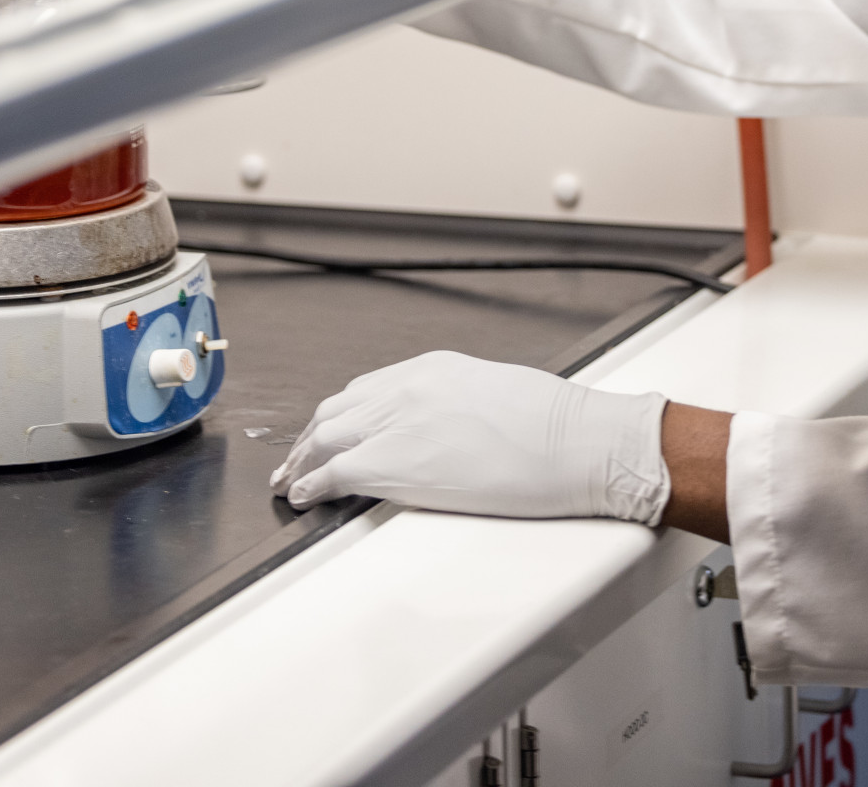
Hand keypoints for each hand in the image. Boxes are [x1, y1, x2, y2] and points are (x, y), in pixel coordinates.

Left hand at [268, 351, 671, 523]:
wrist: (577, 443)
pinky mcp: (395, 464)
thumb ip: (457, 406)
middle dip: (311, 438)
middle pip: (337, 412)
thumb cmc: (557, 426)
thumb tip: (445, 430)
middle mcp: (406, 389)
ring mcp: (397, 423)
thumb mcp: (498, 393)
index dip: (340, 417)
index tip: (329, 432)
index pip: (366, 391)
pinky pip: (334, 473)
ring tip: (290, 481)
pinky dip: (311, 484)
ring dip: (302, 461)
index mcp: (432, 369)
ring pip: (326, 438)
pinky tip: (303, 497)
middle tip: (296, 460)